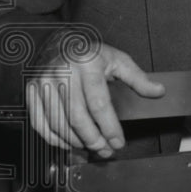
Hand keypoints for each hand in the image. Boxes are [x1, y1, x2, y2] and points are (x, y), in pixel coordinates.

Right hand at [25, 42, 164, 158]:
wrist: (60, 42)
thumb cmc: (90, 53)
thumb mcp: (118, 60)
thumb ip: (138, 78)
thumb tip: (159, 91)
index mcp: (87, 64)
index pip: (99, 103)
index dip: (109, 127)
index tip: (118, 142)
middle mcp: (63, 73)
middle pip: (77, 117)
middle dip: (93, 139)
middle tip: (105, 150)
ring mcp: (44, 82)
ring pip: (58, 123)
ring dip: (76, 142)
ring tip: (93, 147)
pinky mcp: (31, 91)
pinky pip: (40, 123)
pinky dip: (55, 139)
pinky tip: (70, 143)